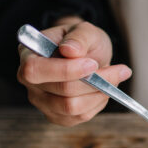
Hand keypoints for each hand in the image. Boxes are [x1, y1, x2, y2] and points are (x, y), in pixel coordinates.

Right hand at [16, 17, 131, 125]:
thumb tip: (69, 50)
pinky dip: (98, 103)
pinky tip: (104, 89)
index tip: (92, 64)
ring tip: (115, 77)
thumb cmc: (82, 41)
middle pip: (60, 91)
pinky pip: (80, 116)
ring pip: (72, 107)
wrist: (87, 56)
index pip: (34, 70)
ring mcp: (41, 102)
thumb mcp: (84, 30)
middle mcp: (29, 82)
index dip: (64, 70)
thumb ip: (78, 37)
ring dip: (99, 93)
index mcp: (27, 55)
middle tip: (120, 70)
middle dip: (94, 81)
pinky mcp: (56, 116)